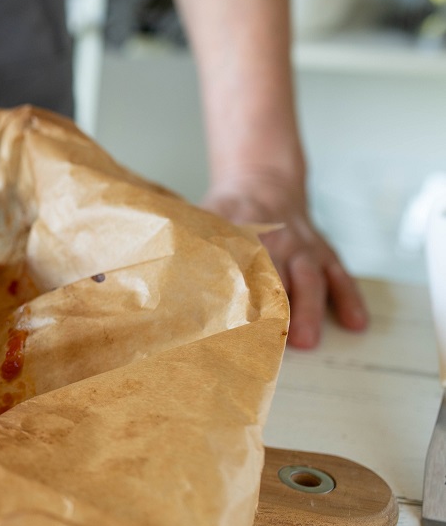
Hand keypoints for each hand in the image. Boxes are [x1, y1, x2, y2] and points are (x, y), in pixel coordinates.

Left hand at [203, 175, 368, 348]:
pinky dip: (350, 299)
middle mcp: (274, 240)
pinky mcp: (324, 252)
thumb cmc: (225, 214)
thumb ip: (191, 247)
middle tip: (268, 343)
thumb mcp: (204, 220)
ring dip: (308, 310)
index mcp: (238, 232)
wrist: (261, 182)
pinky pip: (341, 275)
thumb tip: (169, 277)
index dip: (233, 294)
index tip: (229, 321)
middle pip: (275, 277)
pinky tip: (357, 324)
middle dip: (273, 310)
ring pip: (309, 278)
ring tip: (307, 341)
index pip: (236, 267)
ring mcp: (303, 246)